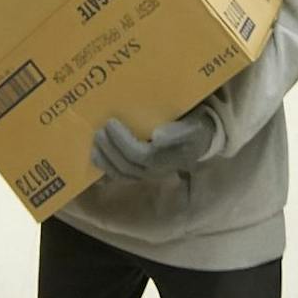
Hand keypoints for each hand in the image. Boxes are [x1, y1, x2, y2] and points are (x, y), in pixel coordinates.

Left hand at [89, 111, 215, 179]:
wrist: (202, 140)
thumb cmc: (196, 128)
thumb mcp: (194, 126)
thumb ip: (178, 132)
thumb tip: (157, 137)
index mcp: (167, 158)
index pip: (139, 155)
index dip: (122, 141)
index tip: (111, 122)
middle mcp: (156, 170)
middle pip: (126, 165)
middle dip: (109, 148)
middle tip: (99, 129)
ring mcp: (148, 173)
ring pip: (120, 173)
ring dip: (104, 158)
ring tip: (95, 140)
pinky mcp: (141, 172)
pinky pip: (120, 174)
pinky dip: (105, 166)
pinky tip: (95, 154)